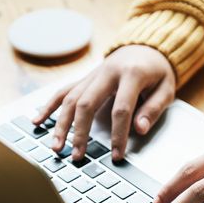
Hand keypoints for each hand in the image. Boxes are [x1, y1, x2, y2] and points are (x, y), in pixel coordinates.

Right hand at [33, 45, 175, 160]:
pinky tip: (37, 121)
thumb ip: (153, 108)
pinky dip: (49, 106)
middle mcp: (107, 72)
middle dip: (80, 132)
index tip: (116, 155)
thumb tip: (139, 129)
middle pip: (87, 103)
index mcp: (131, 74)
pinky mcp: (84, 78)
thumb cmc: (157, 71)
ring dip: (60, 124)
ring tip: (55, 147)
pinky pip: (63, 91)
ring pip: (70, 98)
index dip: (118, 134)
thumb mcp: (166, 88)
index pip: (121, 109)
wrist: (146, 47)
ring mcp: (92, 74)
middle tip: (77, 155)